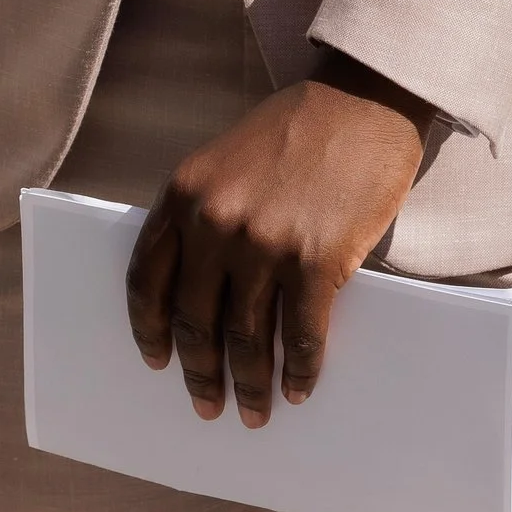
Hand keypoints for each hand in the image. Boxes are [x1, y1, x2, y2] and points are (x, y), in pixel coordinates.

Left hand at [124, 66, 431, 426]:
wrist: (364, 100)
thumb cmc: (299, 128)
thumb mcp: (228, 159)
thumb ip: (206, 213)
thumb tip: (202, 292)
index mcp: (185, 194)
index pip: (147, 279)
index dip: (149, 329)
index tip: (157, 361)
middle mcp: (216, 221)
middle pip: (194, 319)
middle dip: (200, 371)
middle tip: (206, 404)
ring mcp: (265, 244)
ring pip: (245, 337)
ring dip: (249, 384)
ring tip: (254, 410)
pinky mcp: (316, 261)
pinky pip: (301, 336)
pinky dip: (299, 371)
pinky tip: (299, 389)